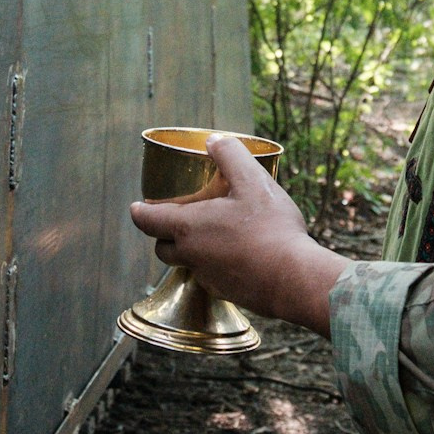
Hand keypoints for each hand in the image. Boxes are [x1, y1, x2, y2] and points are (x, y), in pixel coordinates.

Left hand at [130, 134, 351, 336]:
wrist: (295, 280)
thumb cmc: (271, 229)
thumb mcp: (253, 181)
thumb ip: (231, 156)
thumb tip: (214, 140)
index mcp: (188, 228)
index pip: (147, 222)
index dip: (140, 212)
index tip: (138, 207)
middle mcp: (191, 256)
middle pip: (163, 248)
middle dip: (163, 234)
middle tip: (175, 219)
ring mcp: (209, 279)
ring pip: (188, 264)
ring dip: (191, 251)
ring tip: (212, 234)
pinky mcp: (228, 293)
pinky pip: (212, 277)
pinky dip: (216, 265)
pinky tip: (239, 254)